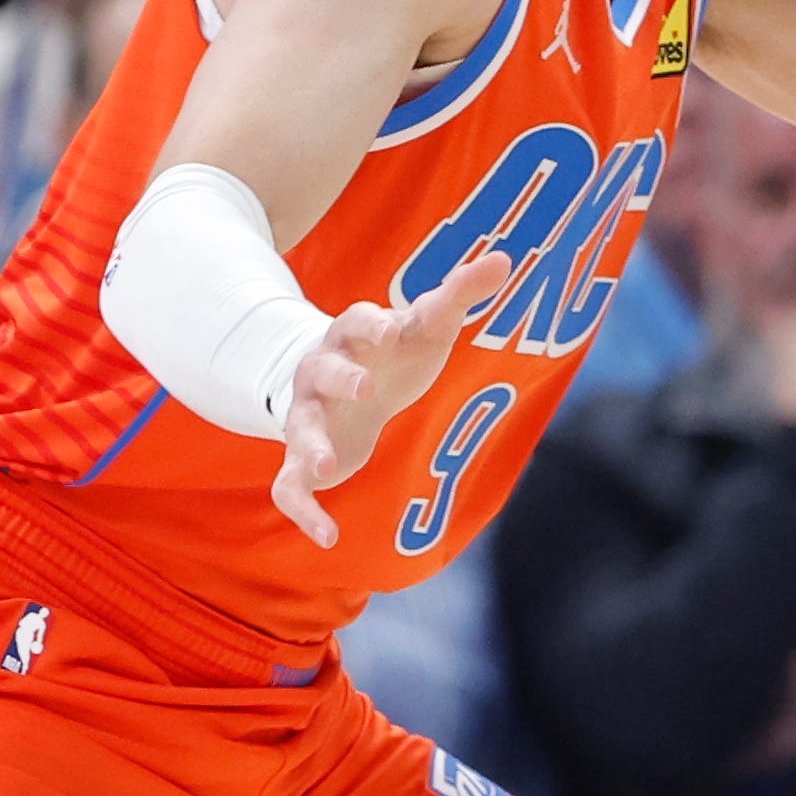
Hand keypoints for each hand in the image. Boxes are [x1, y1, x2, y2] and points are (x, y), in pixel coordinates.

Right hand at [269, 254, 501, 546]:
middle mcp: (321, 373)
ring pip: (298, 430)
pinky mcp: (303, 460)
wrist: (347, 386)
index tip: (391, 330)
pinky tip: (329, 538)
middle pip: (323, 371)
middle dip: (341, 378)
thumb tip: (504, 257)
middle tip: (365, 389)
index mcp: (353, 335)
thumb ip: (460, 293)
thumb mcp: (427, 323)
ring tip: (327, 469)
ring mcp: (308, 417)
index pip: (357, 320)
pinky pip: (290, 487)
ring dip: (310, 447)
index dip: (373, 324)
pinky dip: (305, 512)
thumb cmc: (394, 352)